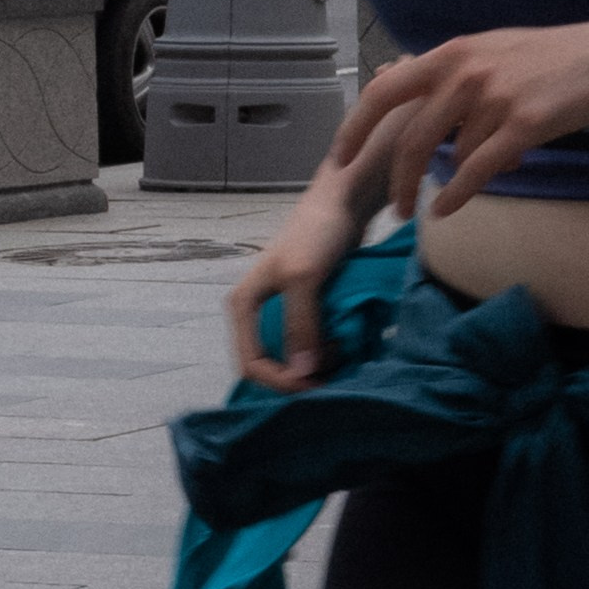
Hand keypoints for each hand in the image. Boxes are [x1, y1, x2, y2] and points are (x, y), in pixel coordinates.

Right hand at [224, 192, 362, 390]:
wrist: (342, 204)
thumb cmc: (316, 234)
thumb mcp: (304, 278)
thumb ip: (300, 325)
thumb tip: (302, 373)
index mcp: (243, 307)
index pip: (252, 364)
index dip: (282, 382)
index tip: (317, 384)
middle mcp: (256, 313)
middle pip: (272, 365)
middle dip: (301, 375)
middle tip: (334, 370)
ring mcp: (280, 312)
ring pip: (293, 358)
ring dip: (317, 365)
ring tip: (342, 351)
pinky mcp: (305, 309)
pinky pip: (310, 344)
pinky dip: (326, 352)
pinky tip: (345, 345)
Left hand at [333, 23, 588, 217]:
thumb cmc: (555, 57)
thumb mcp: (494, 52)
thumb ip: (457, 78)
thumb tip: (430, 119)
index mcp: (453, 53)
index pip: (385, 90)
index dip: (357, 126)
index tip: (343, 155)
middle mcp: (465, 73)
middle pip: (410, 137)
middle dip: (397, 178)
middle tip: (393, 207)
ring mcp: (493, 99)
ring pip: (452, 157)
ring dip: (451, 182)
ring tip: (449, 196)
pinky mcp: (522, 126)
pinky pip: (477, 170)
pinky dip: (457, 195)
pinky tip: (445, 209)